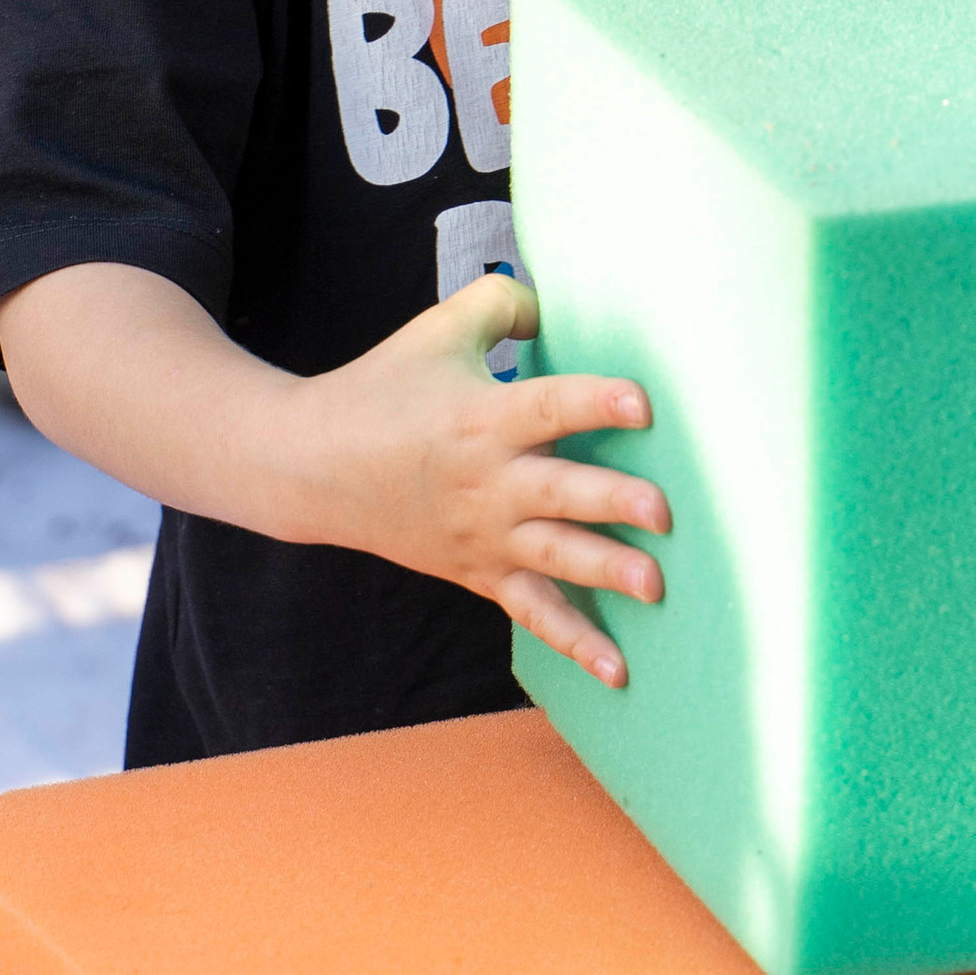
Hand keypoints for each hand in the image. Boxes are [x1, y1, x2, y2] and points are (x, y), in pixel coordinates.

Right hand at [281, 273, 668, 686]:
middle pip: (560, 493)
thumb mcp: (439, 329)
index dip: (596, 402)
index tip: (642, 402)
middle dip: (613, 504)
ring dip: (605, 572)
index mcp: (484, 417)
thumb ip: (505, 303)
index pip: (548, 407)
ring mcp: (485, 534)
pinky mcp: (480, 570)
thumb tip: (561, 302)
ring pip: (554, 557)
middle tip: (663, 513)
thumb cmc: (383, 388)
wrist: (312, 466)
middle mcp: (489, 481)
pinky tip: (621, 672)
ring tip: (655, 586)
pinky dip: (575, 644)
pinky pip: (534, 612)